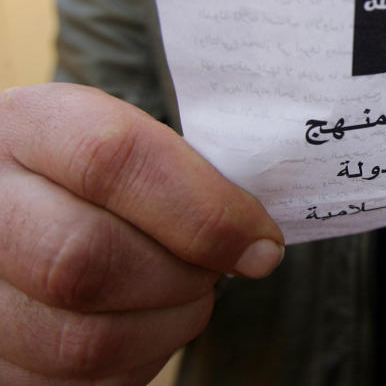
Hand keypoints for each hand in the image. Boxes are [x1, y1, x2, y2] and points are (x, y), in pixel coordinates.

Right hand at [0, 83, 283, 384]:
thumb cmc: (95, 173)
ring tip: (185, 293)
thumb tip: (256, 245)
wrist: (19, 207)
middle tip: (218, 269)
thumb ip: (184, 171)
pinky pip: (76, 385)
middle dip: (185, 276)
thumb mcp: (126, 134)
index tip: (262, 242)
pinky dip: (137, 362)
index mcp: (24, 126)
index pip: (113, 159)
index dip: (204, 209)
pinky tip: (146, 324)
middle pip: (88, 261)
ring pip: (83, 341)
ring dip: (168, 325)